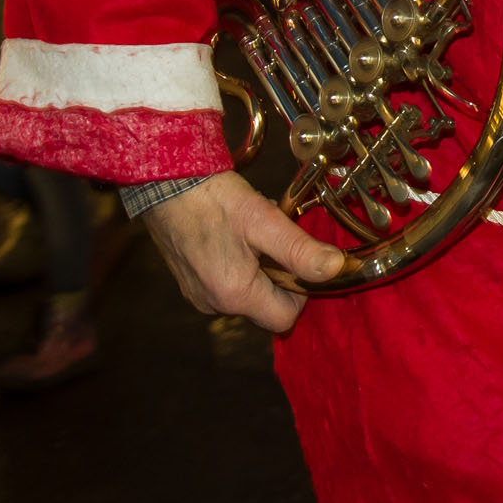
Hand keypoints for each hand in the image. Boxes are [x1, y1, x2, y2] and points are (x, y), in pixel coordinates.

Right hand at [141, 171, 346, 332]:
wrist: (166, 183)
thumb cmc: (213, 199)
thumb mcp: (264, 221)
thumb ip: (300, 250)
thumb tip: (336, 269)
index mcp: (234, 296)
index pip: (284, 319)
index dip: (300, 292)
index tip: (298, 259)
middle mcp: (214, 305)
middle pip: (267, 307)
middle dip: (280, 277)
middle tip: (274, 239)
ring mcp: (199, 296)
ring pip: (249, 296)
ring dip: (261, 271)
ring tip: (253, 235)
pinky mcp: (191, 284)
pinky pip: (229, 286)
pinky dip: (240, 267)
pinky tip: (236, 237)